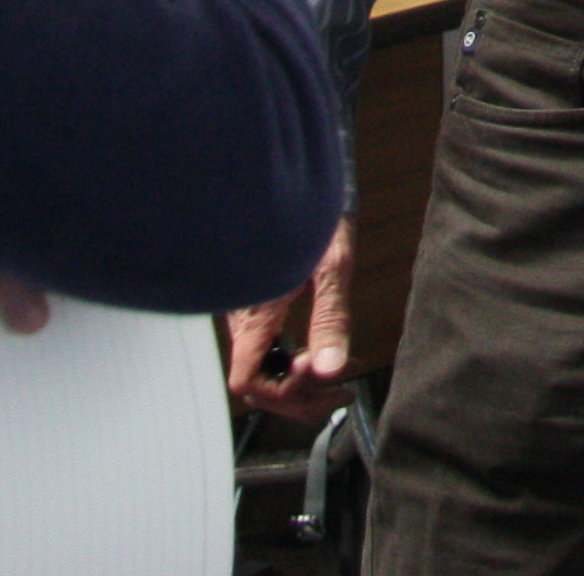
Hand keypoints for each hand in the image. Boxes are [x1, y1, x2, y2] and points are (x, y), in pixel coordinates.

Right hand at [225, 219, 364, 418]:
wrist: (302, 185)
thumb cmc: (313, 216)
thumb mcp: (331, 267)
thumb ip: (331, 319)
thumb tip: (332, 368)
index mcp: (253, 313)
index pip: (248, 381)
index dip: (284, 390)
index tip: (316, 369)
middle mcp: (242, 320)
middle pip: (257, 389)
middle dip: (300, 398)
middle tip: (341, 390)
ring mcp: (246, 318)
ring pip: (261, 376)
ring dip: (298, 389)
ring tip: (337, 381)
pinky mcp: (255, 312)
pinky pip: (265, 356)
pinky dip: (291, 370)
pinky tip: (318, 358)